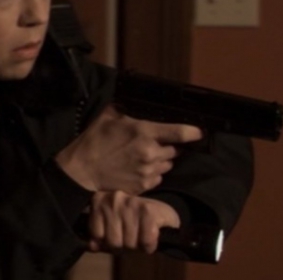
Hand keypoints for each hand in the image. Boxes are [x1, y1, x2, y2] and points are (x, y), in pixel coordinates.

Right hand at [55, 105, 201, 194]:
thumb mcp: (110, 116)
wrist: (82, 170)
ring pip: (167, 165)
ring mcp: (148, 171)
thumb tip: (136, 98)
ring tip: (144, 156)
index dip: (194, 132)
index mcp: (144, 132)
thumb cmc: (94, 140)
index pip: (180, 133)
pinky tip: (139, 168)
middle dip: (169, 146)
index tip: (200, 132)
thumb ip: (128, 107)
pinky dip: (153, 173)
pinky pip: (158, 178)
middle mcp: (150, 153)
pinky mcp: (143, 186)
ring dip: (161, 160)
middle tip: (154, 143)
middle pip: (175, 150)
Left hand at [87, 191, 179, 253]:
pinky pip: (145, 242)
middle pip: (113, 242)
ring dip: (138, 247)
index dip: (108, 242)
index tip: (118, 235)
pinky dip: (150, 246)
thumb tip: (91, 246)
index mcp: (100, 200)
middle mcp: (113, 199)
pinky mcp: (147, 210)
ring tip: (142, 236)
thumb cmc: (135, 222)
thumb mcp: (112, 228)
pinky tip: (152, 236)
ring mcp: (130, 203)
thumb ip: (99, 238)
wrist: (165, 213)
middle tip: (133, 237)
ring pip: (129, 244)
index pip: (96, 235)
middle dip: (124, 246)